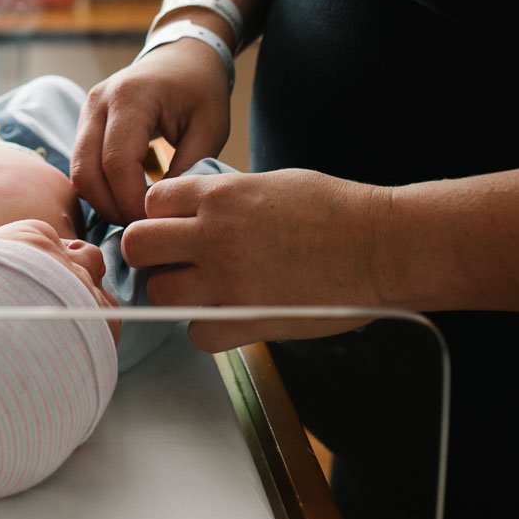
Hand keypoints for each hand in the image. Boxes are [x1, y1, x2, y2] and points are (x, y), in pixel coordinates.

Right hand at [72, 40, 231, 224]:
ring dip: (103, 201)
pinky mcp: (85, 122)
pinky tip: (126, 199)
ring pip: (78, 172)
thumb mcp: (210, 128)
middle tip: (143, 227)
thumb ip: (190, 169)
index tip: (156, 222)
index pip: (117, 162)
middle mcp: (99, 102)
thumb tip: (166, 213)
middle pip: (87, 171)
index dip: (131, 201)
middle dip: (112, 207)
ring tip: (135, 216)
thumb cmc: (200, 89)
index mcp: (131, 97)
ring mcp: (86, 111)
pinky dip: (99, 188)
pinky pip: (82, 164)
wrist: (182, 55)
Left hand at [121, 168, 390, 349]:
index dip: (160, 217)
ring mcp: (227, 279)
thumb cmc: (337, 210)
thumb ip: (227, 198)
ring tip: (203, 291)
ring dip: (176, 294)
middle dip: (150, 254)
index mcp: (221, 195)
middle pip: (138, 246)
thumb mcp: (271, 184)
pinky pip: (197, 334)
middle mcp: (214, 234)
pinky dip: (208, 329)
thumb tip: (201, 211)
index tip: (174, 228)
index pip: (152, 202)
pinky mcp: (247, 319)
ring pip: (160, 293)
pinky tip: (229, 318)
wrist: (381, 246)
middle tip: (172, 262)